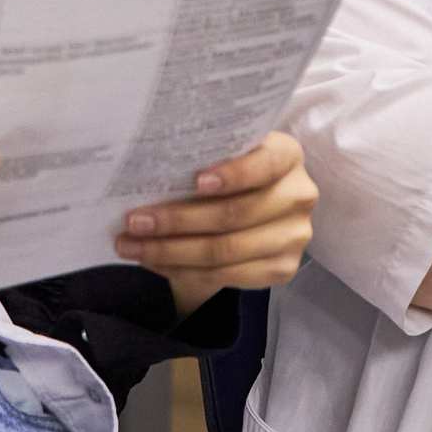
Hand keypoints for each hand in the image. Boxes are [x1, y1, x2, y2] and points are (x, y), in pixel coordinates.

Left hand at [114, 131, 317, 316]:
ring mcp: (295, 235)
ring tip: (132, 246)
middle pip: (235, 214)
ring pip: (225, 250)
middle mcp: (299, 194)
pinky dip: (183, 271)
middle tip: (135, 221)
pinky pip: (227, 276)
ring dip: (170, 251)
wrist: (251, 209)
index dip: (233, 174)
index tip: (196, 181)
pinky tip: (156, 263)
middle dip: (178, 220)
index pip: (266, 163)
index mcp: (288, 155)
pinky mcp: (284, 268)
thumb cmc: (228, 174)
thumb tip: (147, 178)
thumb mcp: (224, 156)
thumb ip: (203, 159)